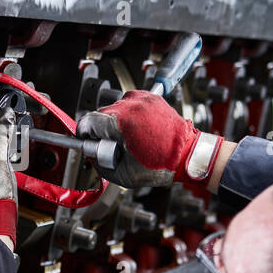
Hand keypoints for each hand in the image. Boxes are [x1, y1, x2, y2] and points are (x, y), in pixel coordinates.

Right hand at [76, 90, 221, 188]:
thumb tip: (90, 153)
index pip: (88, 122)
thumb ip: (99, 163)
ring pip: (115, 108)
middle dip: (102, 131)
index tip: (86, 141)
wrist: (188, 154)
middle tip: (113, 146)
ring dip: (115, 123)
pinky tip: (136, 129)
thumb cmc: (161, 165)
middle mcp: (131, 106)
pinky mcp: (150, 97)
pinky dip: (128, 115)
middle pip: (101, 114)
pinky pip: (129, 104)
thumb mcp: (123, 175)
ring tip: (129, 138)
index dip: (85, 134)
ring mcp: (142, 99)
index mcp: (122, 122)